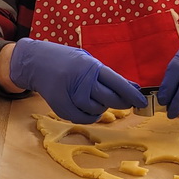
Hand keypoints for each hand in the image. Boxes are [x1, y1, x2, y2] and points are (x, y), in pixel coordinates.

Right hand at [9, 38, 146, 123]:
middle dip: (121, 102)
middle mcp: (81, 80)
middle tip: (125, 102)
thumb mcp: (88, 61)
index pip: (117, 82)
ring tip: (94, 96)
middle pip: (110, 99)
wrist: (36, 62)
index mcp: (90, 66)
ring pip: (97, 110)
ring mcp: (70, 95)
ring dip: (102, 107)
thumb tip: (132, 88)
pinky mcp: (61, 107)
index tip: (142, 102)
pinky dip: (89, 115)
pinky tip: (86, 106)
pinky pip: (84, 118)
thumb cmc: (66, 61)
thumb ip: (108, 76)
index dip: (132, 94)